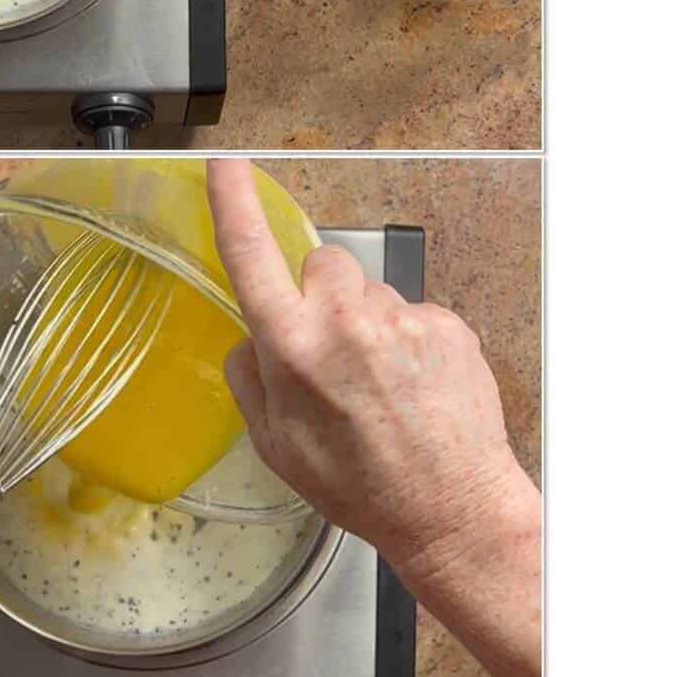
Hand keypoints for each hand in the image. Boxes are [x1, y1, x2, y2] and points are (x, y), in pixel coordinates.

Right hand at [206, 158, 527, 578]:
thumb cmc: (358, 485)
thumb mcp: (274, 445)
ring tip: (380, 382)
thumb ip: (251, 378)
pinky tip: (413, 386)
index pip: (252, 255)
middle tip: (332, 349)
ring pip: (370, 289)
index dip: (234, 203)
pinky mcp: (447, 322)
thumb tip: (252, 338)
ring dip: (366, 319)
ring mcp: (402, 317)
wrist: (450, 510)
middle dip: (321, 293)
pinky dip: (407, 338)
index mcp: (294, 347)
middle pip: (323, 262)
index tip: (226, 166)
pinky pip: (411, 311)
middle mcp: (346, 320)